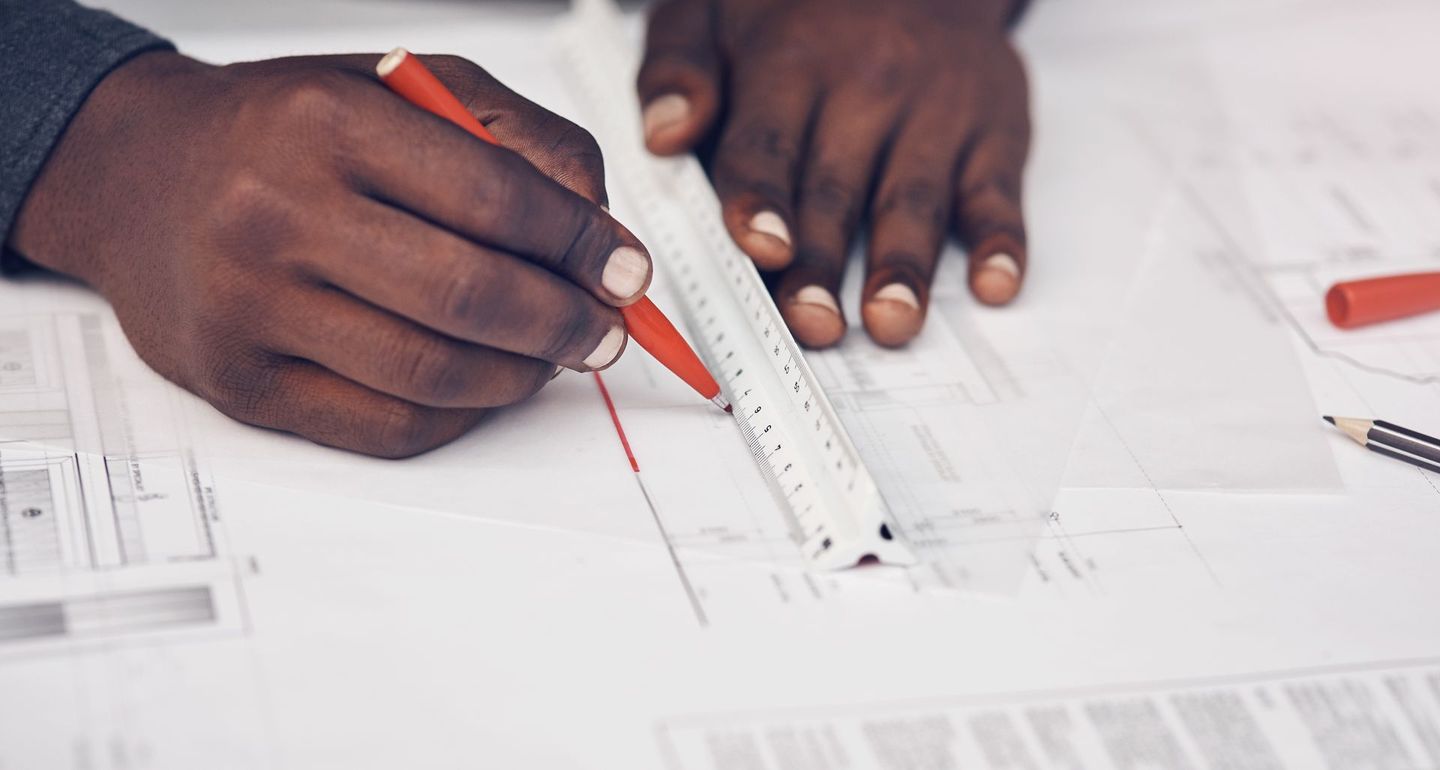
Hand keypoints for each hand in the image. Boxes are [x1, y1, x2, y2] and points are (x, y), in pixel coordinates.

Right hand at [8, 51, 650, 456]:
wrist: (136, 174)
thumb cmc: (282, 130)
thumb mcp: (405, 86)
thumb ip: (517, 138)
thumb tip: (601, 233)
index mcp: (327, 123)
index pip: (495, 198)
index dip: (582, 245)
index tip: (626, 272)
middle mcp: (277, 214)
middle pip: (469, 297)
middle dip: (565, 324)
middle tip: (603, 331)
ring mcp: (251, 308)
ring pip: (433, 374)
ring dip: (520, 375)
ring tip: (548, 355)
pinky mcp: (241, 384)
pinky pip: (385, 428)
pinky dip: (461, 417)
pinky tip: (482, 386)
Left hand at [638, 0, 1029, 347]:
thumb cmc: (802, 10)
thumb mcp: (716, 10)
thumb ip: (676, 69)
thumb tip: (665, 134)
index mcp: (790, 63)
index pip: (768, 143)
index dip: (764, 199)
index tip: (763, 247)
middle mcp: (869, 86)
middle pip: (837, 189)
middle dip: (823, 262)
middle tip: (813, 324)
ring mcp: (938, 110)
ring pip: (916, 198)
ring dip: (904, 266)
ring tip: (892, 323)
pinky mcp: (996, 130)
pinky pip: (1002, 189)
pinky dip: (1004, 240)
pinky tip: (995, 284)